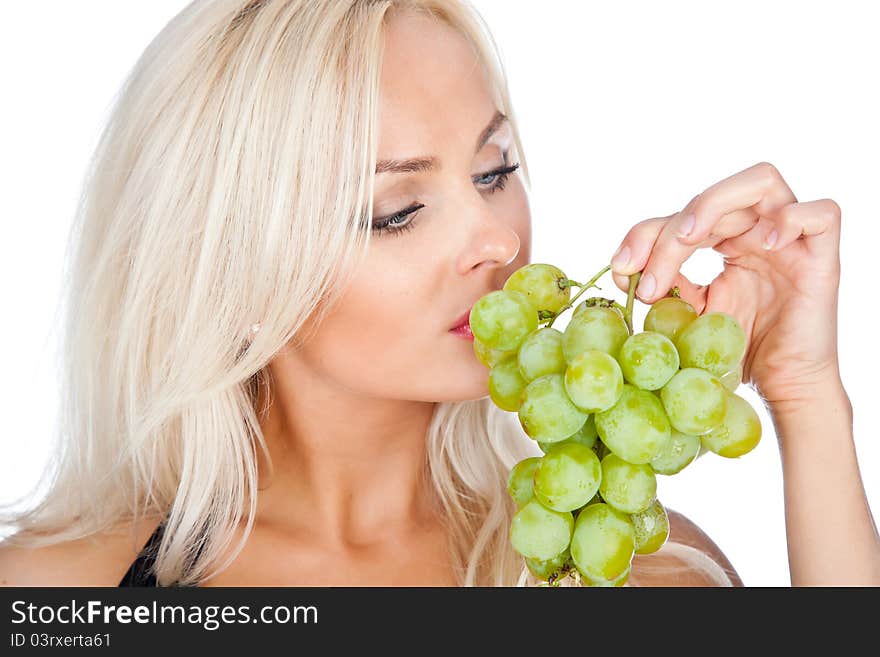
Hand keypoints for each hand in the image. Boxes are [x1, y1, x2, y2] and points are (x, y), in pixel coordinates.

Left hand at [609, 161, 842, 408]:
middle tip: (648, 276)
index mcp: (727, 239)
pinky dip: (791, 219)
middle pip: (711, 200)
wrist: (782, 387)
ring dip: (714, 203)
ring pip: (762, 181)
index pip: (682, 216)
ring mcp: (792, 240)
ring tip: (689, 238)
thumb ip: (666, 286)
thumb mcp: (691, 314)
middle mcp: (758, 230)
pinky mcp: (823, 259)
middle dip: (668, 233)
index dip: (645, 234)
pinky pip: (822, 214)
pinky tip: (763, 245)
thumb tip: (621, 270)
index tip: (621, 268)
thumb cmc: (738, 351)